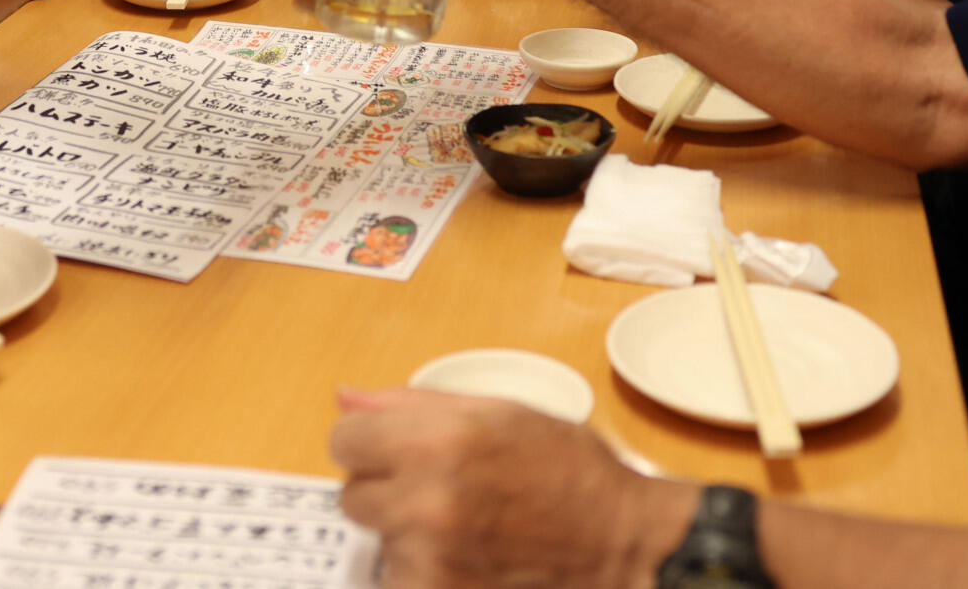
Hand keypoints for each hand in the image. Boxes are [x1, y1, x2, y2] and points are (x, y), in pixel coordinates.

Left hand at [328, 389, 693, 588]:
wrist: (624, 546)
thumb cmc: (570, 472)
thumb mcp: (500, 412)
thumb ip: (411, 405)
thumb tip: (345, 398)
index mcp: (437, 443)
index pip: (344, 440)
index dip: (372, 443)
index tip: (399, 452)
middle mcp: (426, 503)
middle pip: (354, 495)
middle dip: (389, 490)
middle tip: (444, 492)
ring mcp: (429, 561)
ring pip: (379, 544)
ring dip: (408, 538)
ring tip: (465, 530)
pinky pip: (399, 582)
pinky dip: (423, 575)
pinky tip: (467, 562)